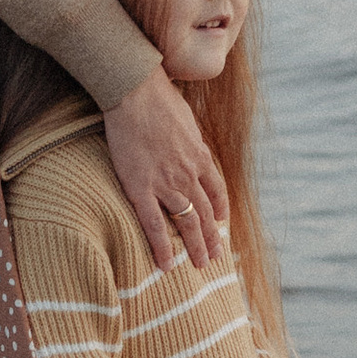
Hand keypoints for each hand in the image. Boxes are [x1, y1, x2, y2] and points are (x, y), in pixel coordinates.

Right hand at [102, 69, 229, 272]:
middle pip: (205, 213)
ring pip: (186, 223)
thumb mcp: (186, 119)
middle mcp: (188, 174)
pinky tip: (168, 265)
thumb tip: (189, 143)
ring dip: (196, 246)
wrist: (136, 92)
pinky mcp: (140, 189)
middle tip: (216, 255)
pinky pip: (155, 226)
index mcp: (200, 156)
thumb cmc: (158, 98)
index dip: (220, 209)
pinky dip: (162, 248)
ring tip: (201, 264)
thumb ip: (190, 138)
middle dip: (212, 237)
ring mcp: (166, 184)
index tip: (220, 222)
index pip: (216, 190)